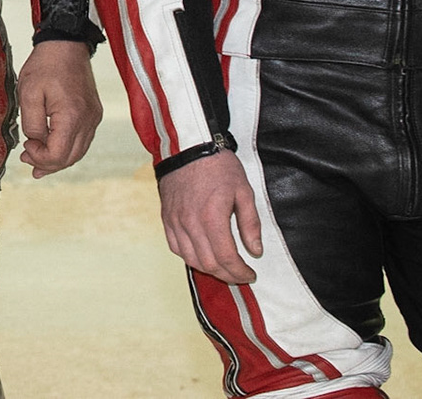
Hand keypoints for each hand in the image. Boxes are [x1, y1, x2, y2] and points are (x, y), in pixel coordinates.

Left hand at [15, 39, 102, 176]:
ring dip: (58, 159)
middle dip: (47, 164)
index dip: (39, 158)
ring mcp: (94, 117)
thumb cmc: (46, 65)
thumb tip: (35, 142)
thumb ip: (31, 124)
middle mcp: (88, 120)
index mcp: (72, 116)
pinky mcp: (94, 113)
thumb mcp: (28, 93)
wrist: (66, 44)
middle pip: (70, 158)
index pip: (58, 155)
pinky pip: (83, 140)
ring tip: (38, 161)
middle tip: (27, 160)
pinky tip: (54, 148)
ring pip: (78, 152)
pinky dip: (68, 148)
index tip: (25, 147)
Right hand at [158, 150, 262, 283]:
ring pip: (191, 259)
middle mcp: (191, 223)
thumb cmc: (218, 166)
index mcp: (212, 217)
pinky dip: (190, 258)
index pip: (226, 258)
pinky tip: (202, 256)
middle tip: (240, 275)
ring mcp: (175, 222)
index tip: (250, 274)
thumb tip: (255, 250)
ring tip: (223, 269)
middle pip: (209, 264)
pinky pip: (175, 248)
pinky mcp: (166, 218)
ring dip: (209, 269)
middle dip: (227, 275)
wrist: (188, 147)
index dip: (240, 272)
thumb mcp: (243, 191)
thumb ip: (250, 223)